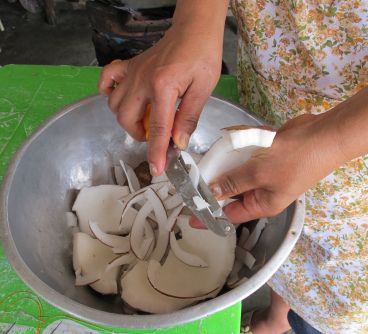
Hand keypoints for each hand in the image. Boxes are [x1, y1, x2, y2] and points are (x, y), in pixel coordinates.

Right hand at [98, 2, 226, 175]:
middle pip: (126, 119)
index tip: (156, 169)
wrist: (194, 29)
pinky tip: (121, 99)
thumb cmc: (202, 55)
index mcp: (163, 87)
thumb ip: (189, 117)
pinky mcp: (130, 66)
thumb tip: (179, 142)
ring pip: (114, 104)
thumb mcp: (203, 88)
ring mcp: (133, 72)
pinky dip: (108, 93)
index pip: (158, 128)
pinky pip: (107, 80)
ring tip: (144, 120)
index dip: (157, 152)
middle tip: (155, 135)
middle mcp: (142, 80)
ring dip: (127, 119)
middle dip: (139, 134)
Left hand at [191, 113, 344, 226]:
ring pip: (236, 172)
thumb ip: (233, 182)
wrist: (322, 135)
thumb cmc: (294, 160)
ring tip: (207, 157)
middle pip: (230, 192)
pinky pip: (244, 155)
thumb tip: (211, 192)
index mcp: (261, 204)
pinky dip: (236, 149)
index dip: (209, 215)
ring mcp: (263, 172)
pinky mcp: (265, 156)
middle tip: (193, 177)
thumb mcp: (259, 175)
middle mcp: (261, 191)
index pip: (230, 215)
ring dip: (225, 164)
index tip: (189, 216)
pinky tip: (227, 140)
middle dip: (213, 184)